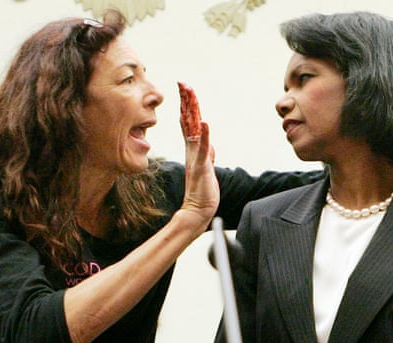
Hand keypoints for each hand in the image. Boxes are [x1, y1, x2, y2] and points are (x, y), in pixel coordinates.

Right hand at [178, 82, 218, 225]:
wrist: (198, 210)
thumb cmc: (203, 191)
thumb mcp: (207, 167)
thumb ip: (207, 154)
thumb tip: (209, 144)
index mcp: (193, 149)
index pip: (189, 122)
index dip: (187, 105)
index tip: (184, 89)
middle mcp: (191, 150)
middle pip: (188, 121)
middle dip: (186, 101)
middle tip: (183, 84)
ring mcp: (195, 157)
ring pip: (192, 129)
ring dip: (191, 111)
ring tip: (189, 94)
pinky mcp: (201, 166)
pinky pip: (202, 148)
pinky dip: (204, 135)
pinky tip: (204, 123)